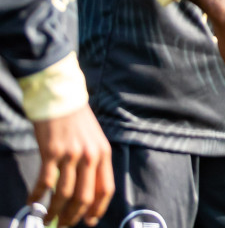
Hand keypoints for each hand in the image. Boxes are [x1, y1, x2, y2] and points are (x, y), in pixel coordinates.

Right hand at [30, 106, 112, 226]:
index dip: (97, 209)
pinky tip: (31, 202)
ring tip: (46, 219)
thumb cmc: (76, 119)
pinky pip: (45, 182)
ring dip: (54, 211)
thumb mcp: (93, 139)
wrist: (60, 97)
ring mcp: (71, 155)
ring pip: (64, 194)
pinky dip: (37, 196)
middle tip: (63, 224)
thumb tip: (86, 188)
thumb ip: (92, 161)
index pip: (106, 189)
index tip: (88, 221)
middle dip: (73, 216)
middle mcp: (90, 156)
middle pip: (84, 196)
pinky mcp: (52, 152)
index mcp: (103, 153)